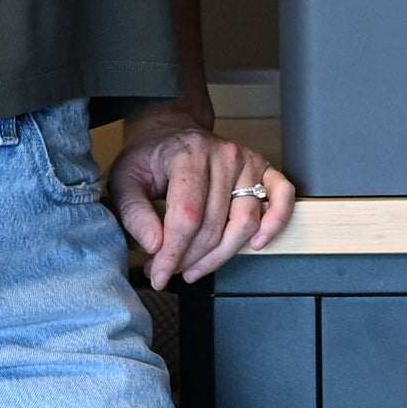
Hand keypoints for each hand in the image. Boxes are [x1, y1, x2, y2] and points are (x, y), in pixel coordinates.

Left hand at [108, 109, 295, 286]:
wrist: (170, 133)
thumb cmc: (149, 158)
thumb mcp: (124, 181)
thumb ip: (134, 213)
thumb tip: (154, 246)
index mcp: (189, 154)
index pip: (187, 217)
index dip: (173, 254)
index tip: (158, 274)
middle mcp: (224, 155)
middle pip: (215, 226)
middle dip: (190, 259)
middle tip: (169, 272)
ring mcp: (247, 162)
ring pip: (245, 223)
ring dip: (221, 256)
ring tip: (195, 268)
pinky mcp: (263, 169)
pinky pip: (281, 197)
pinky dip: (275, 223)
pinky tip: (256, 244)